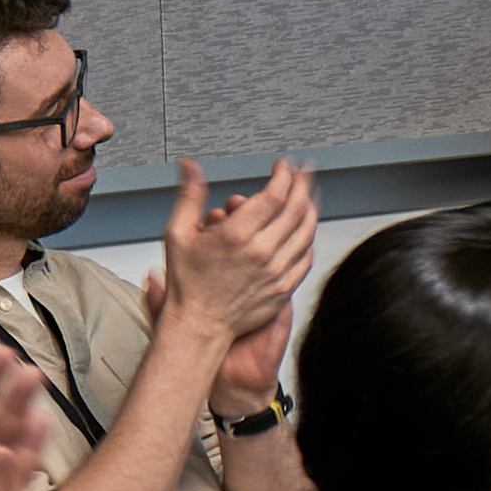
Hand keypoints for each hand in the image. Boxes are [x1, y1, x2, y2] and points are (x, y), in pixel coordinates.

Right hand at [162, 156, 324, 360]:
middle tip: (303, 171)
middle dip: (303, 184)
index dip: (284, 175)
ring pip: (307, 232)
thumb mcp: (178, 232)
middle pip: (297, 209)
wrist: (199, 324)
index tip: (283, 165)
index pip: (274, 195)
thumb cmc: (187, 282)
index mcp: (236, 236)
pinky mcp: (284, 288)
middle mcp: (261, 253)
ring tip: (309, 193)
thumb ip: (190, 195)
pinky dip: (309, 238)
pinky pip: (307, 257)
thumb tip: (191, 166)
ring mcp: (276, 272)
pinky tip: (306, 228)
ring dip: (311, 207)